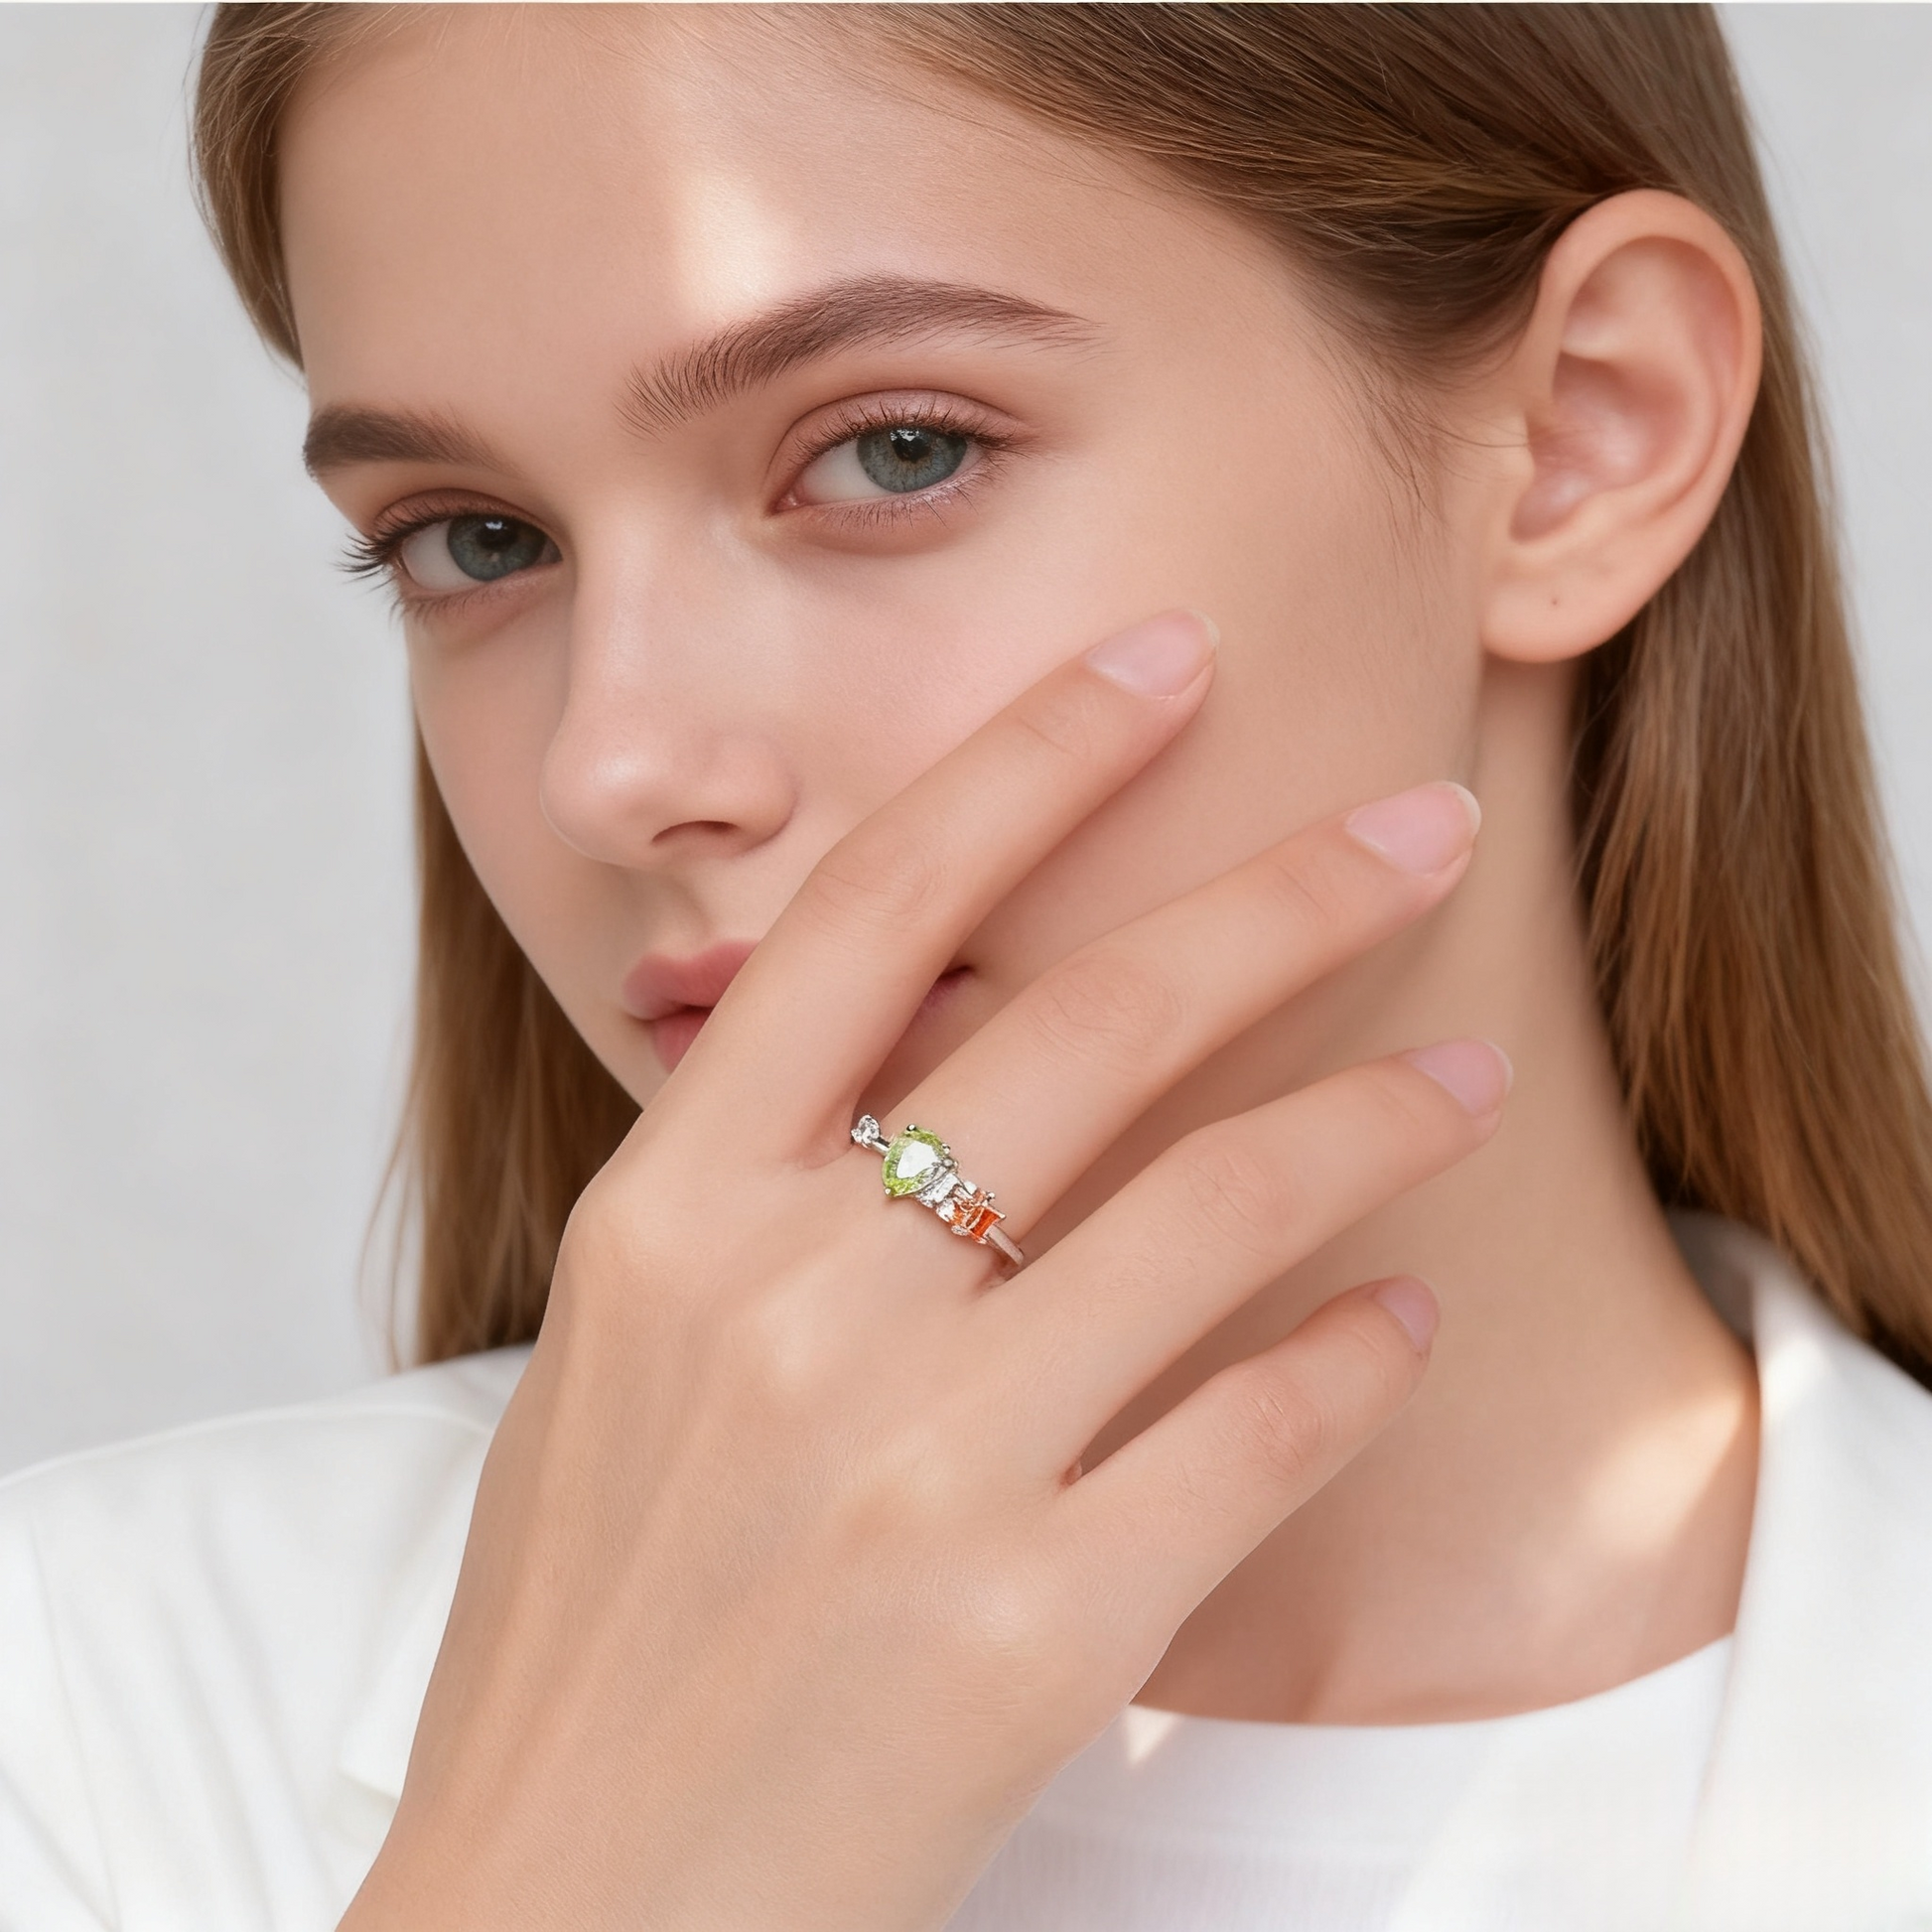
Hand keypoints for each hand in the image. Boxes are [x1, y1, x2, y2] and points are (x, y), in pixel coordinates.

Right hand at [342, 611, 1502, 1931]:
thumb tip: (927, 1066)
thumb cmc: (589, 1625)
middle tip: (1419, 825)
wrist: (563, 1914)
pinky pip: (1253, 1435)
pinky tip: (1397, 1318)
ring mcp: (912, 1463)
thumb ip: (752, 1201)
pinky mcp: (1029, 1626)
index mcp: (668, 1217)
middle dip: (1281, 898)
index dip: (1026, 762)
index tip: (1157, 662)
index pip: (868, 914)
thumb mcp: (618, 1361)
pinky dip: (1351, 1361)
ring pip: (1211, 1210)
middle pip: (1083, 1022)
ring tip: (1460, 1072)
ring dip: (1366, 1122)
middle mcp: (789, 1306)